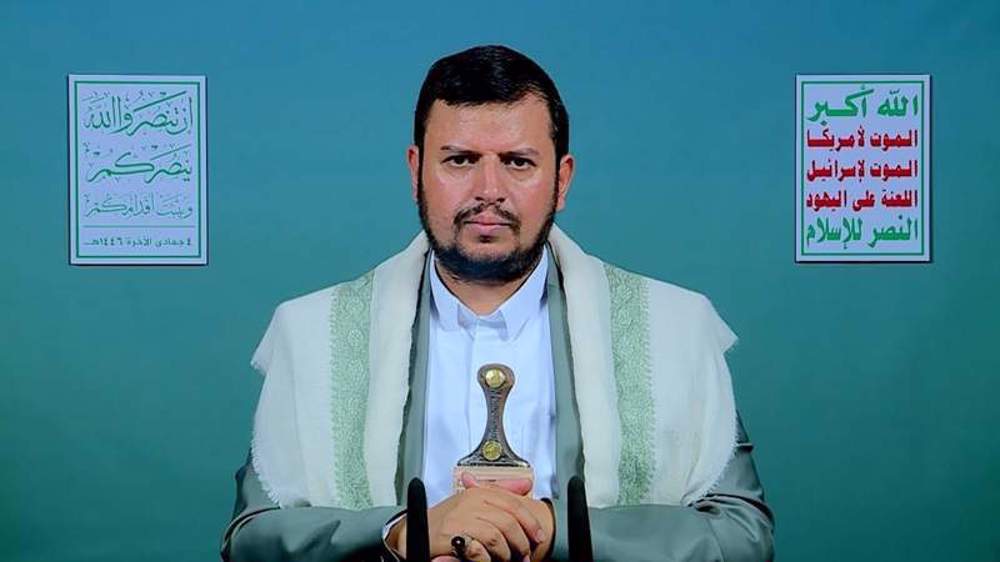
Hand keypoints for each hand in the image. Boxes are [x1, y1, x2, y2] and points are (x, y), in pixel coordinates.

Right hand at [388, 473, 553, 561]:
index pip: (513, 503)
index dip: (530, 521)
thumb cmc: (448, 520)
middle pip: (508, 521)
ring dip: (505, 553)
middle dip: (521, 541)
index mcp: (478, 492)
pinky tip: (487, 560)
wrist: (414, 533)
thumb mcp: (474, 501)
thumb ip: (500, 492)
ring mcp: (459, 518)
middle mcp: (469, 502)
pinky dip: (487, 559)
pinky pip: (478, 549)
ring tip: (506, 559)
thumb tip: (525, 483)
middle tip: (524, 554)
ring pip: (496, 536)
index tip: (538, 535)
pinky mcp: (450, 535)